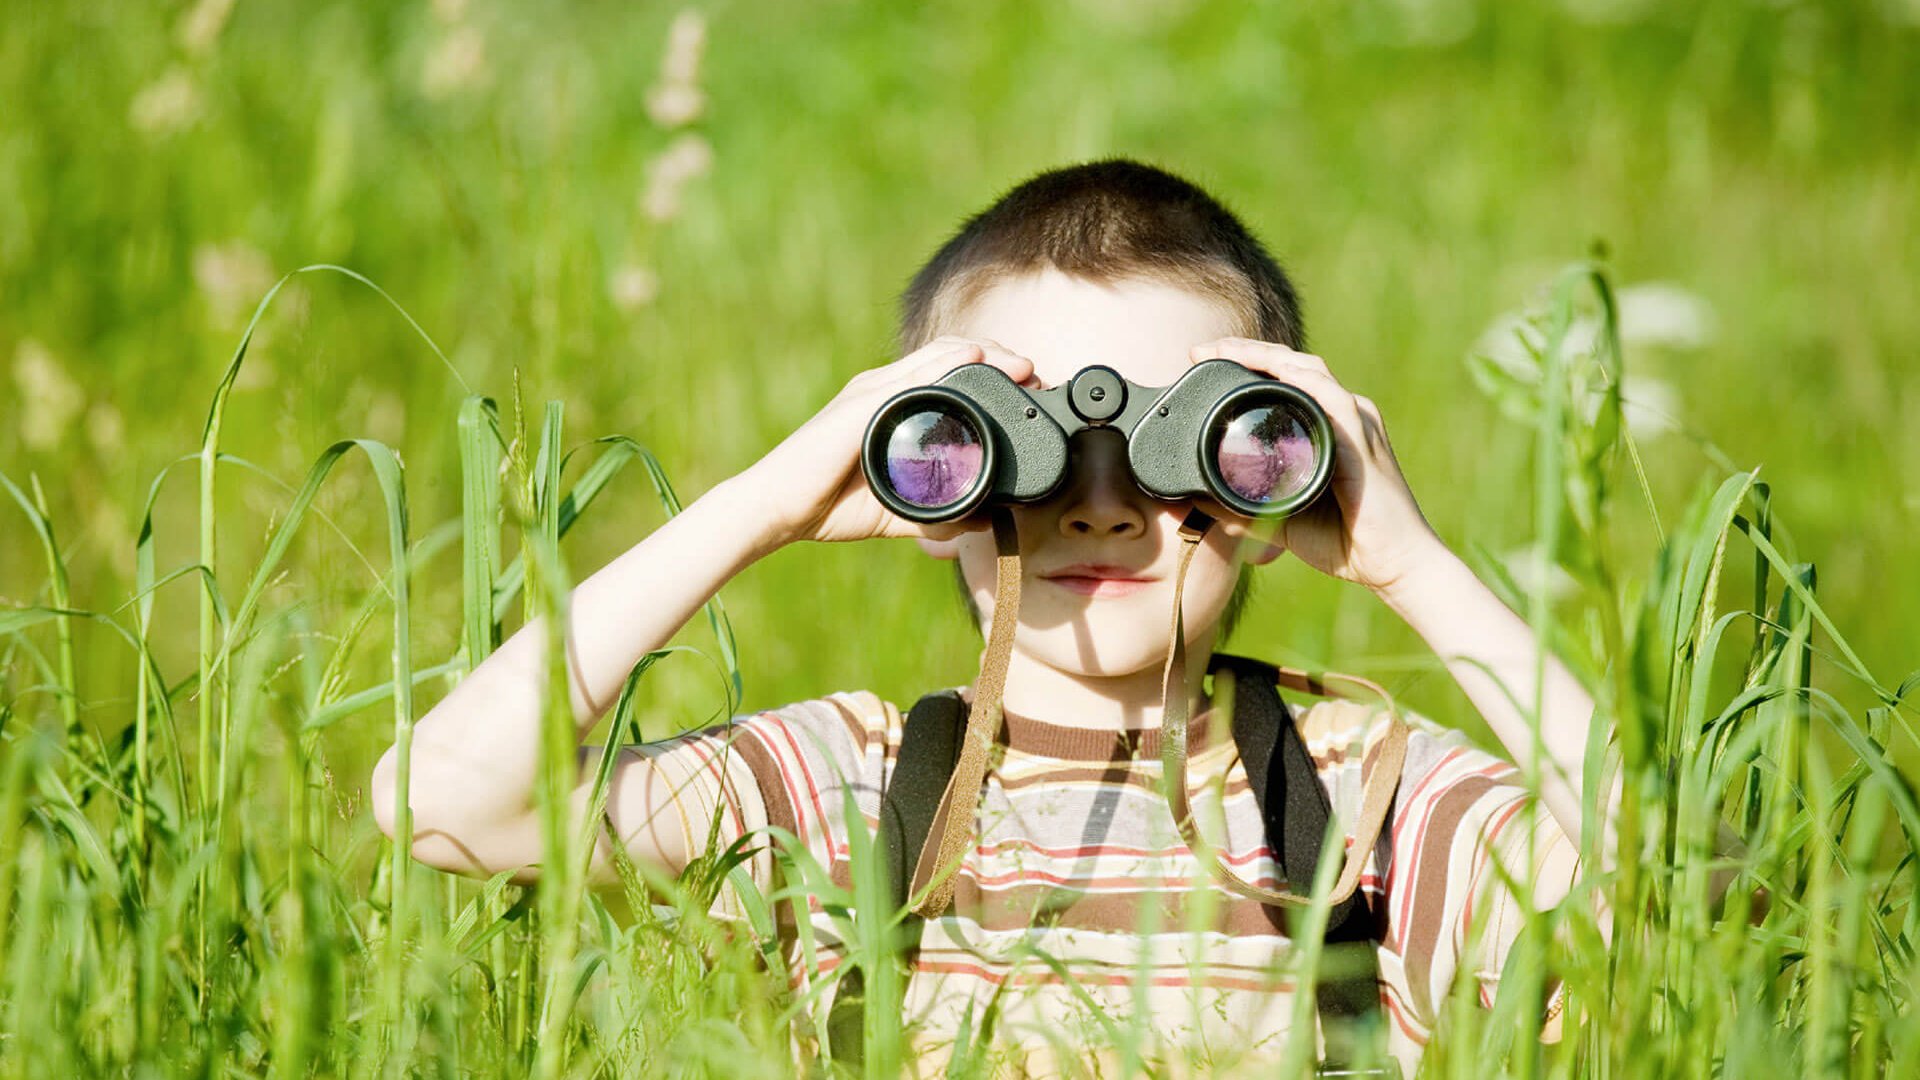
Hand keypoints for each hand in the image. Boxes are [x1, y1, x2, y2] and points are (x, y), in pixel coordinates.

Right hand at [739, 336, 1037, 547]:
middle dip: (998, 359)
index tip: (1028, 387)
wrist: (778, 510)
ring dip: (985, 355)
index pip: (949, 373)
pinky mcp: (860, 405)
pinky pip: (911, 377)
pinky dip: (947, 364)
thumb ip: (939, 512)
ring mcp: (871, 393)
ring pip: (937, 357)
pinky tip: (975, 359)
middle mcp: (882, 389)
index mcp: (891, 406)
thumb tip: (982, 520)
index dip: (991, 372)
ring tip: (1020, 365)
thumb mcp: (900, 508)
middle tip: (1034, 375)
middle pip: (951, 355)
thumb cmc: (828, 505)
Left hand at [1187, 337, 1445, 594]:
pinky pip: (1331, 397)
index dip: (1246, 366)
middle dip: (1245, 351)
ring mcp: (1357, 422)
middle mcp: (1345, 416)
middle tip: (1201, 350)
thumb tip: (1198, 501)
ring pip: (1307, 370)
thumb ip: (1242, 509)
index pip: (1285, 381)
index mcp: (1329, 427)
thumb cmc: (1349, 542)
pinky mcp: (1363, 438)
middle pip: (1292, 365)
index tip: (1203, 361)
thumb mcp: (1281, 521)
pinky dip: (1300, 381)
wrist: (1397, 565)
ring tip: (1224, 351)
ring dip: (1264, 356)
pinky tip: (1273, 371)